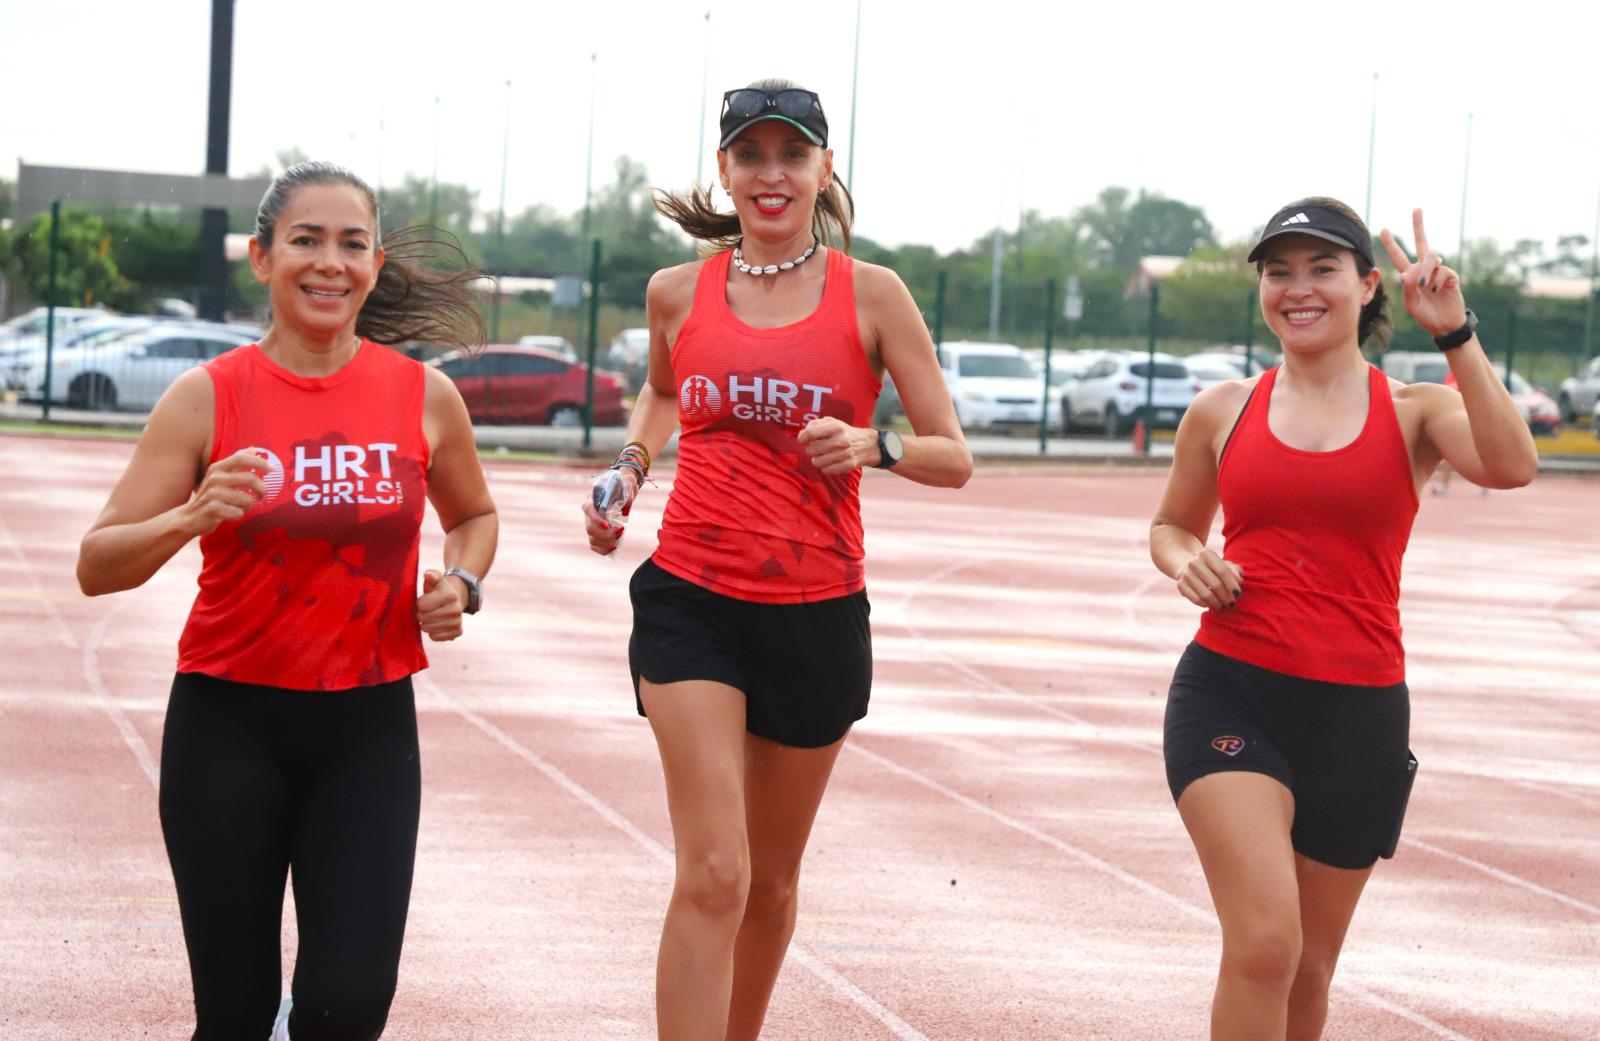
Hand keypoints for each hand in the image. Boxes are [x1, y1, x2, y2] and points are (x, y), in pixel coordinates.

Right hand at [181, 449, 270, 535]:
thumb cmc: (211, 497)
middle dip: (262, 489)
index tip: (273, 468)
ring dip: (247, 507)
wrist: (190, 518)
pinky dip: (238, 516)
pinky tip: (230, 515)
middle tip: (262, 496)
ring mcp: (212, 493)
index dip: (259, 462)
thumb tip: (252, 448)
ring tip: (238, 508)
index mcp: (217, 468)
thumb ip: (237, 464)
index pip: (241, 458)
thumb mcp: (221, 478)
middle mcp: (214, 478)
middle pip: (250, 479)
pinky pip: (238, 513)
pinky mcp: (212, 509)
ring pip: (247, 500)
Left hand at [416, 568, 465, 640]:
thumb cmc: (440, 589)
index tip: (423, 601)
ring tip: (429, 616)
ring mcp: (458, 622)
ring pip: (429, 629)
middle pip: (424, 618)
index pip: (422, 605)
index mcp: (450, 595)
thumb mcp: (436, 579)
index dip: (419, 604)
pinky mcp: (457, 632)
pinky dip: (432, 632)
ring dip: (425, 624)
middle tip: (425, 610)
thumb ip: (431, 576)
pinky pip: (435, 637)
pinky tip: (435, 624)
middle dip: (420, 614)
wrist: (456, 598)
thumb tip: (428, 575)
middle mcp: (456, 609)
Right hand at [582, 466, 638, 555]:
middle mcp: (589, 512)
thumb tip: (624, 512)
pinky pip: (594, 545)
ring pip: (592, 538)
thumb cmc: (624, 486)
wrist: (623, 489)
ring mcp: (591, 523)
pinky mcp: (596, 532)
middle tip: (621, 531)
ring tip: (618, 539)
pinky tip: (613, 547)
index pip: (587, 508)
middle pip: (590, 528)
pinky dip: (603, 550)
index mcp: (593, 498)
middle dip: (606, 535)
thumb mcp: (627, 485)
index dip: (595, 519)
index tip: (608, 525)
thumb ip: (627, 495)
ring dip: (606, 543)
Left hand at [797, 417, 876, 474]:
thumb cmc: (844, 432)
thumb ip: (815, 424)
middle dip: (810, 449)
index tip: (802, 440)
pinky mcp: (848, 466)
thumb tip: (802, 434)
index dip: (802, 438)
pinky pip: (826, 470)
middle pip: (811, 449)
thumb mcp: (832, 422)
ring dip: (817, 459)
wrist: (866, 444)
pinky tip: (830, 462)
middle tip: (816, 448)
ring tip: (823, 455)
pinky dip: (825, 467)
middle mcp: (840, 440)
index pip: (811, 433)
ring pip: (816, 462)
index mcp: (836, 427)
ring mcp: (845, 454)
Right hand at [1175, 549, 1243, 609]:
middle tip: (1232, 603)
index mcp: (1207, 554)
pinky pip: (1195, 599)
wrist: (1187, 565)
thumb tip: (1239, 580)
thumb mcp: (1224, 564)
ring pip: (1206, 594)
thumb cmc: (1212, 567)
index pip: (1222, 571)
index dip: (1232, 584)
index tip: (1238, 594)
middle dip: (1226, 597)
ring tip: (1223, 606)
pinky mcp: (1180, 584)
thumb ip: (1235, 570)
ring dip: (1217, 603)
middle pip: (1215, 584)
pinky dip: (1206, 605)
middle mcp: (1194, 562)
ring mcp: (1185, 573)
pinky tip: (1211, 605)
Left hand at [1380, 209, 1468, 336]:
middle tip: (1416, 209)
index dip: (1391, 244)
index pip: (1399, 256)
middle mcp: (1424, 269)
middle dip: (1418, 226)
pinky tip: (1438, 292)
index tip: (1384, 229)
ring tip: (1425, 287)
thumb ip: (1408, 289)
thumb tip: (1406, 273)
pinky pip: (1442, 271)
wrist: (1444, 325)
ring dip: (1426, 271)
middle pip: (1422, 243)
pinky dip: (1437, 283)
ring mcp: (1438, 271)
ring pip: (1431, 257)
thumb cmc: (1425, 315)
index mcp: (1410, 275)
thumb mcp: (1411, 304)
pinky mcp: (1451, 275)